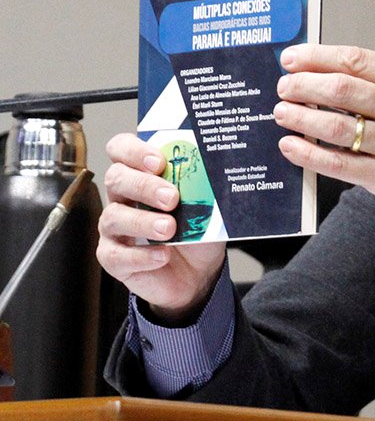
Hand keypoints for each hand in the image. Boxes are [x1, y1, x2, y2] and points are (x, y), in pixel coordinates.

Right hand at [96, 133, 225, 324]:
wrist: (199, 271)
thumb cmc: (197, 230)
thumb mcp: (205, 204)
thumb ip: (201, 186)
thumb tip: (214, 171)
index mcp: (141, 175)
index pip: (121, 149)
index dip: (134, 151)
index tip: (159, 161)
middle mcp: (122, 197)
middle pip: (116, 178)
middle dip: (144, 185)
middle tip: (171, 198)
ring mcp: (114, 228)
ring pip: (114, 217)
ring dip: (143, 221)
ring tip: (169, 229)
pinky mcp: (113, 257)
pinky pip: (116, 254)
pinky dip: (141, 255)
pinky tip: (163, 255)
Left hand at [273, 44, 374, 214]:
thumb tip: (324, 70)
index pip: (355, 59)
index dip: (316, 57)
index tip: (292, 59)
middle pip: (340, 89)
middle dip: (302, 85)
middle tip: (285, 87)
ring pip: (333, 126)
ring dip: (299, 117)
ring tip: (282, 113)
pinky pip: (336, 163)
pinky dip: (307, 154)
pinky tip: (290, 145)